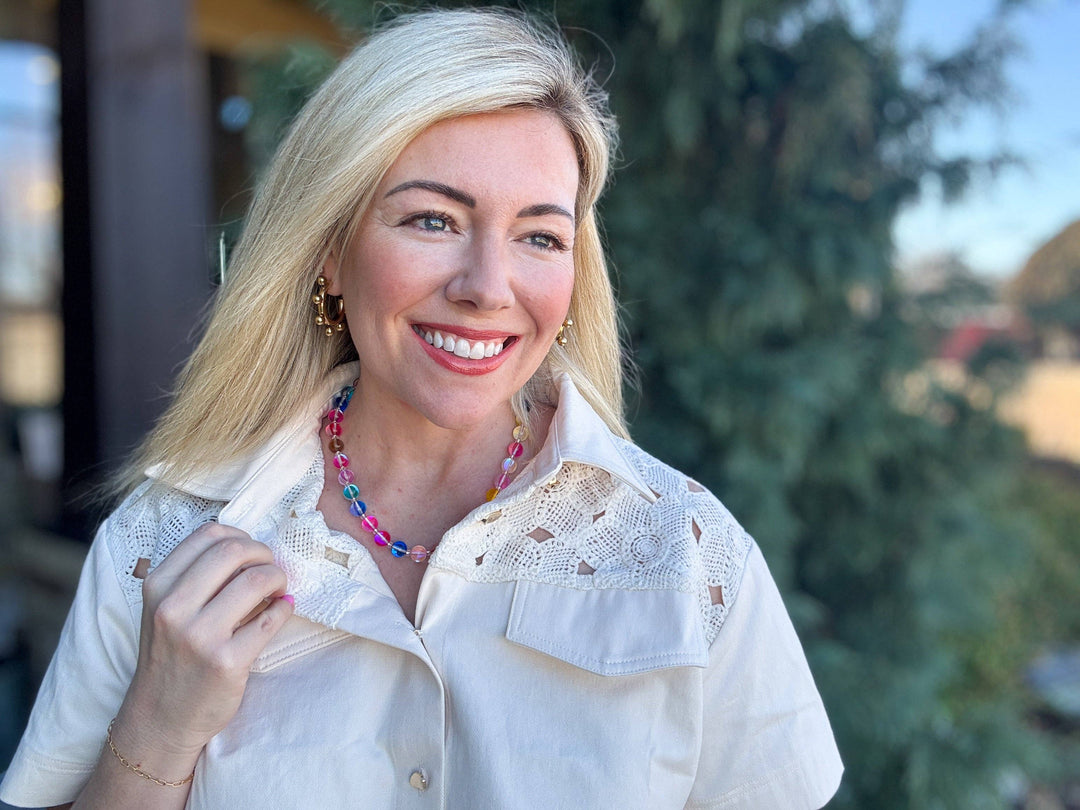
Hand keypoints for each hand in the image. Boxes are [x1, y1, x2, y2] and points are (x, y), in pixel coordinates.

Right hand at [111, 522, 293, 766]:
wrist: (161, 717)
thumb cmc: (170, 656)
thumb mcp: (165, 609)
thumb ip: (195, 576)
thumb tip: (250, 548)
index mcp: (157, 585)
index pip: (209, 535)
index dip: (241, 536)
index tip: (252, 552)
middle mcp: (173, 607)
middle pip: (235, 551)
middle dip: (264, 554)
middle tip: (272, 568)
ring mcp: (200, 636)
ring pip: (256, 580)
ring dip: (278, 578)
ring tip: (278, 589)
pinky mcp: (227, 661)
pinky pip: (271, 619)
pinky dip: (284, 608)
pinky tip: (280, 610)